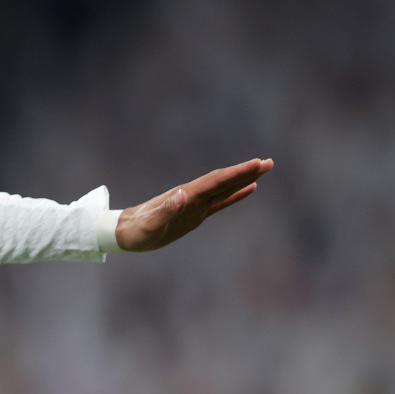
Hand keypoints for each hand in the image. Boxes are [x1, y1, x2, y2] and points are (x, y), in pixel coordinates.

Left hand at [116, 158, 273, 251]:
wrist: (126, 231)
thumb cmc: (136, 230)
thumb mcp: (150, 224)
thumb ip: (166, 210)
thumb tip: (184, 194)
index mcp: (185, 196)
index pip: (215, 181)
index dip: (236, 173)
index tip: (256, 164)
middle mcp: (192, 196)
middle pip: (223, 180)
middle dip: (245, 171)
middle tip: (268, 162)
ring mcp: (195, 204)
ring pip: (224, 188)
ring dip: (243, 179)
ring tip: (263, 169)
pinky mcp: (195, 214)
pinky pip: (219, 202)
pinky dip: (235, 195)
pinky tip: (248, 189)